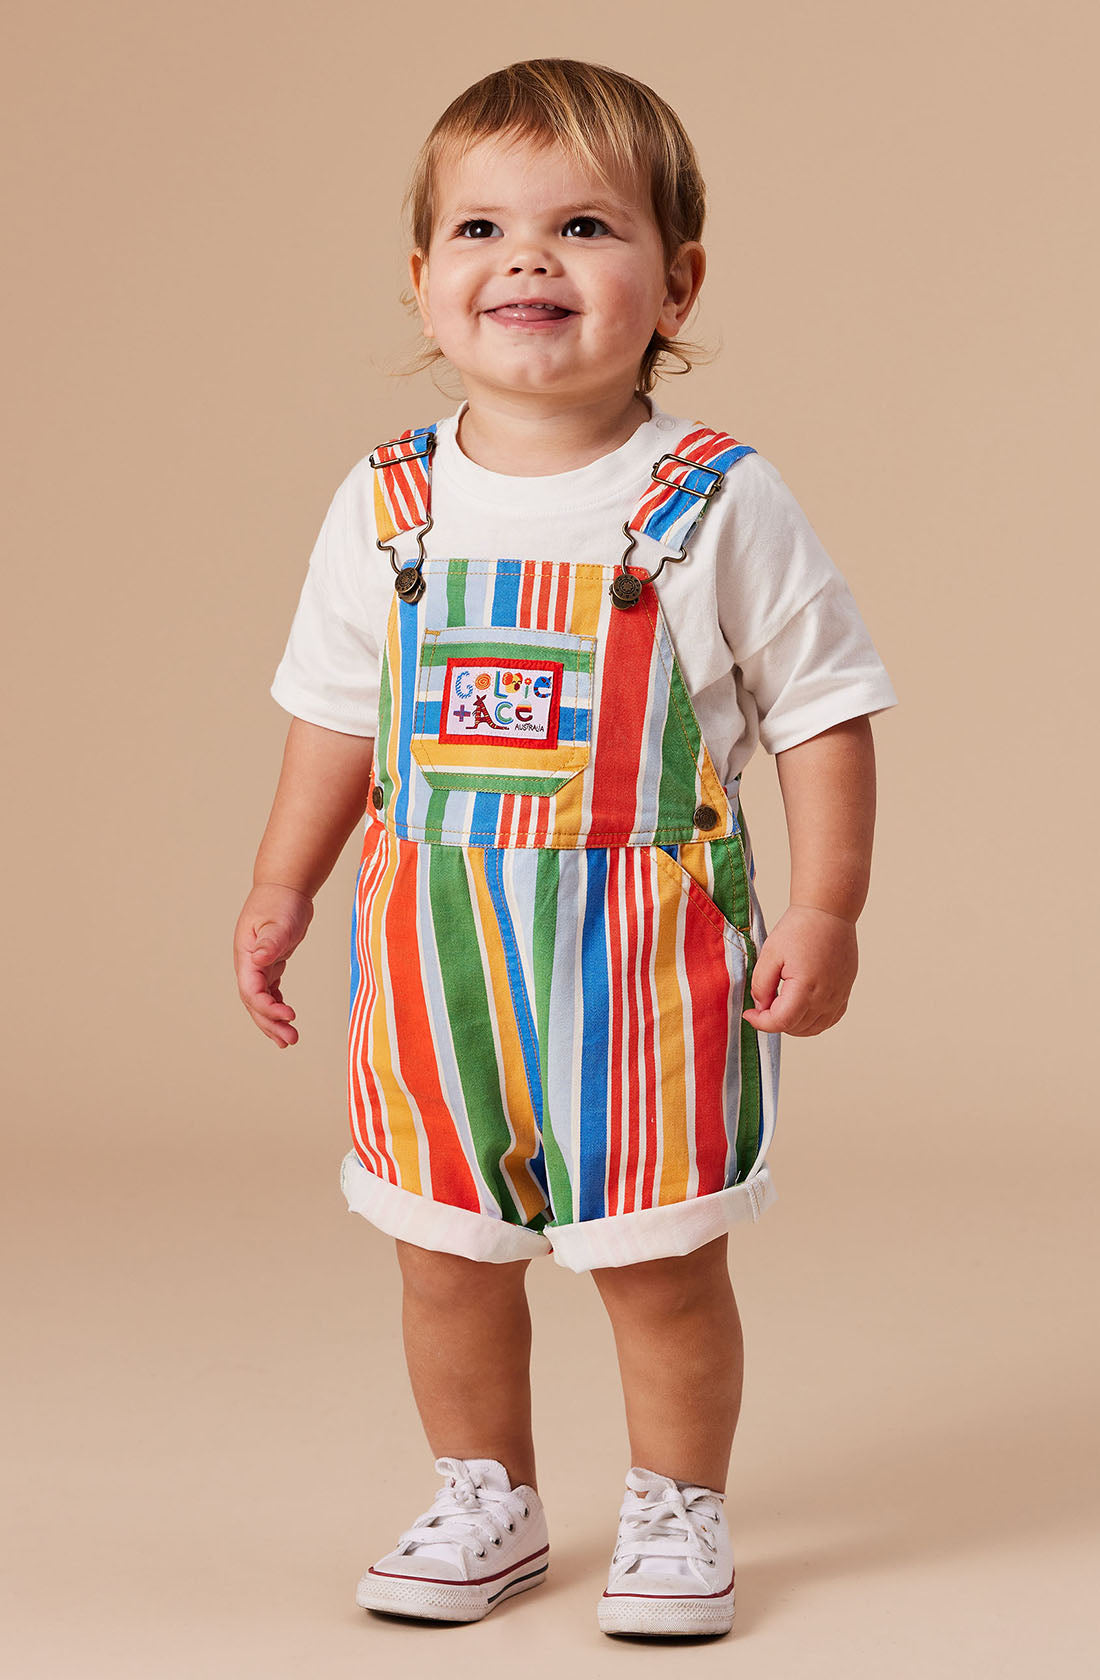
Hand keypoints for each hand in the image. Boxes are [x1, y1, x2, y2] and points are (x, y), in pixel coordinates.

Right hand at [233, 883, 314, 1047]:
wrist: (284, 887)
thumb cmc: (281, 901)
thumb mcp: (278, 921)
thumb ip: (270, 941)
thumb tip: (259, 959)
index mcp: (246, 956)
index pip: (251, 990)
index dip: (267, 1008)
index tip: (289, 1016)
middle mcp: (248, 964)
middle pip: (254, 1002)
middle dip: (270, 1023)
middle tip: (291, 1039)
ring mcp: (257, 966)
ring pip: (261, 1001)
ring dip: (273, 1020)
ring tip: (290, 1039)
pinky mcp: (270, 964)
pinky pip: (270, 992)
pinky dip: (277, 1007)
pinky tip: (286, 1018)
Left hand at [741, 903, 857, 1035]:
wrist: (828, 912)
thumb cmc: (799, 928)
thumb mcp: (770, 954)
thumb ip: (761, 985)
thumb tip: (761, 1007)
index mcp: (806, 987)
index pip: (781, 1022)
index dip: (761, 1023)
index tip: (749, 1013)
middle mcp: (826, 997)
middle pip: (796, 1028)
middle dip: (774, 1022)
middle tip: (763, 1003)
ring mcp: (839, 996)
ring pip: (813, 1029)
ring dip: (793, 1024)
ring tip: (779, 1005)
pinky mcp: (845, 992)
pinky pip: (829, 1020)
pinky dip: (812, 1022)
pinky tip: (800, 1008)